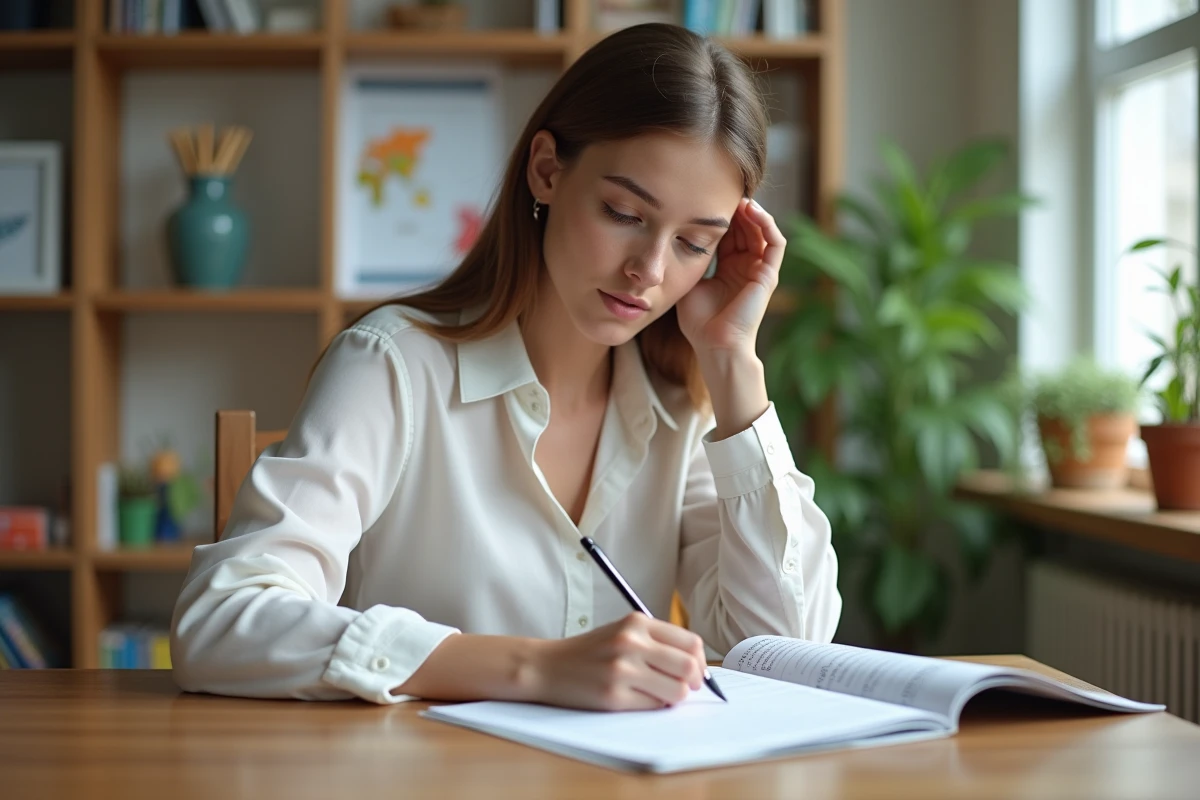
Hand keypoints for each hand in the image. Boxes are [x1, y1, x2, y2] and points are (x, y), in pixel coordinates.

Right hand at [527, 613, 706, 710]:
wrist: (546, 666)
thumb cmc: (588, 652)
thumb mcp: (621, 632)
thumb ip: (656, 642)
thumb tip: (696, 666)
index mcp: (636, 623)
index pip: (690, 642)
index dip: (699, 661)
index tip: (696, 671)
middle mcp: (631, 643)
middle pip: (689, 667)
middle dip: (694, 682)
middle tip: (686, 687)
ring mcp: (622, 670)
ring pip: (677, 691)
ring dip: (675, 697)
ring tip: (660, 694)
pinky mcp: (614, 696)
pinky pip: (654, 706)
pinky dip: (654, 706)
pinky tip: (639, 698)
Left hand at [676, 197, 784, 354]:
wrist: (713, 345)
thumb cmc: (699, 322)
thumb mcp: (690, 281)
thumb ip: (691, 259)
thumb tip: (678, 234)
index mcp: (729, 269)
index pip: (729, 234)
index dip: (720, 217)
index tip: (706, 200)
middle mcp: (746, 267)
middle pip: (746, 228)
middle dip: (736, 210)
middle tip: (723, 192)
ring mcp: (759, 271)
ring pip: (763, 231)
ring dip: (753, 213)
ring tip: (740, 198)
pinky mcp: (769, 275)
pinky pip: (776, 243)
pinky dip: (767, 224)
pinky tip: (753, 210)